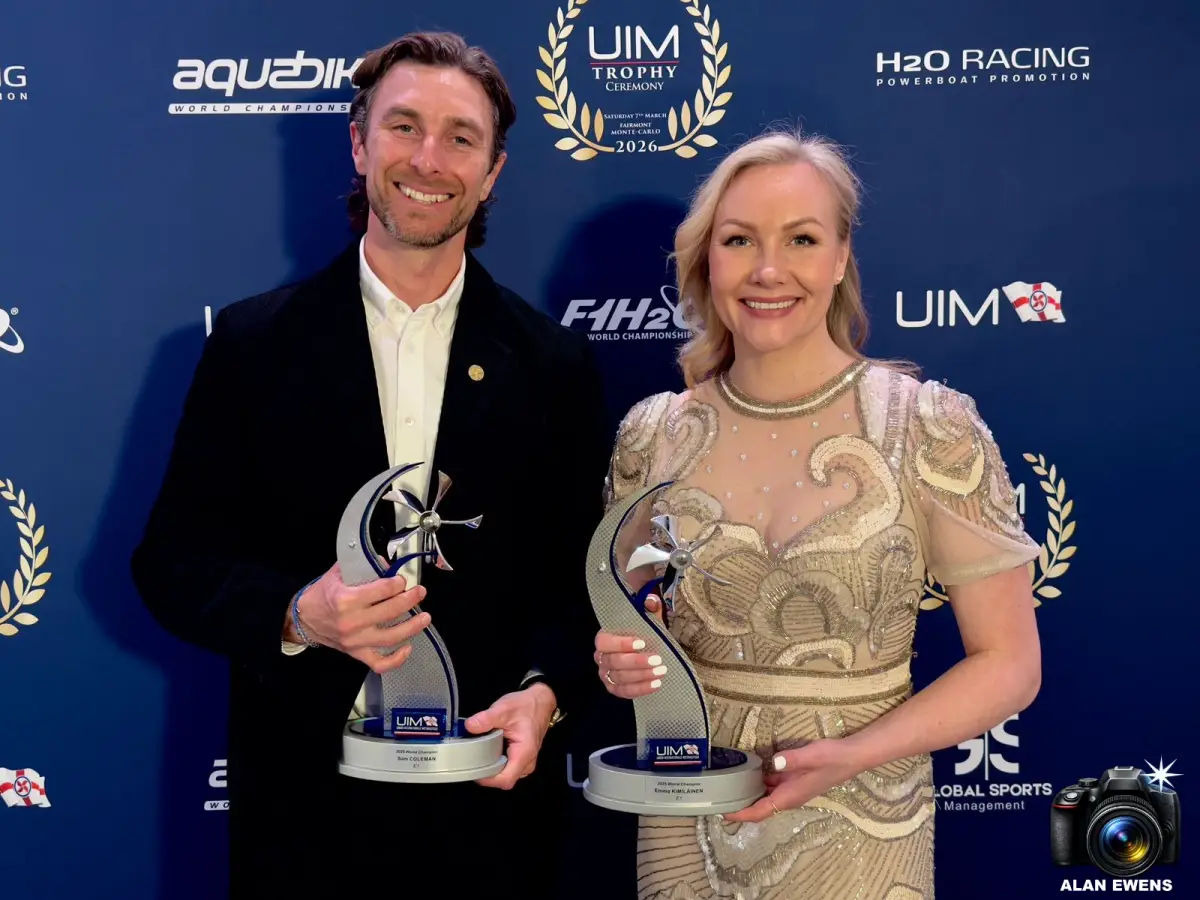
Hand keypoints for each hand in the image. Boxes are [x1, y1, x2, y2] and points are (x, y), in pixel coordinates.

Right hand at [286, 562, 431, 673]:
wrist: (303, 620)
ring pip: (391, 638)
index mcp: (346, 600)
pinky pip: (379, 663)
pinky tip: (408, 648)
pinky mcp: (356, 653)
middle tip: (420, 592)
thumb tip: (386, 563)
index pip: (381, 590)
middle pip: (390, 611)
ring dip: (412, 627)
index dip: (397, 583)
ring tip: (425, 617)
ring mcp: (355, 641)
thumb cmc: (322, 595)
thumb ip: (361, 566)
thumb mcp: (337, 574)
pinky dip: (396, 659)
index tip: (403, 580)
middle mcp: (352, 622)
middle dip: (410, 600)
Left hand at [464, 684, 557, 789]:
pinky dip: (496, 762)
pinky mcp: (522, 759)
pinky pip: (507, 768)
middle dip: (487, 773)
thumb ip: (486, 718)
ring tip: (479, 755)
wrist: (540, 701)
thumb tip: (469, 726)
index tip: (473, 769)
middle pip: (504, 780)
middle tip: (472, 760)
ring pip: (505, 775)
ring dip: (491, 768)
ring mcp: (525, 762)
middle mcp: (527, 762)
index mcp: (524, 753)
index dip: (487, 779)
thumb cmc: (526, 706)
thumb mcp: (504, 708)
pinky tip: (487, 752)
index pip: (505, 780)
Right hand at [593, 593, 667, 698]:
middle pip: (614, 662)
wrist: (643, 650)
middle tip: (658, 659)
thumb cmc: (641, 632)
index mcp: (604, 639)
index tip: (642, 642)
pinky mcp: (615, 688)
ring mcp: (606, 675)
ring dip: (642, 676)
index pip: (604, 642)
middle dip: (637, 662)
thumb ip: (648, 608)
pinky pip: (625, 692)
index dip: (621, 643)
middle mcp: (600, 658)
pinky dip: (641, 689)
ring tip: (661, 671)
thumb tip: (652, 602)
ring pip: (620, 678)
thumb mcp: (645, 618)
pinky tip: (656, 684)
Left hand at [723, 738, 862, 822]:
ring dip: (749, 795)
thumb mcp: (812, 755)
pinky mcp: (795, 781)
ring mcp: (792, 790)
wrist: (852, 756)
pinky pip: (772, 787)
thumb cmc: (832, 757)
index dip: (741, 815)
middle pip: (760, 807)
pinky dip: (759, 784)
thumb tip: (775, 763)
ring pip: (765, 797)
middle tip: (718, 798)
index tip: (722, 813)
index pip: (760, 811)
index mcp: (790, 796)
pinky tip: (749, 773)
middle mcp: (789, 797)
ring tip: (728, 787)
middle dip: (740, 806)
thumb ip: (792, 759)